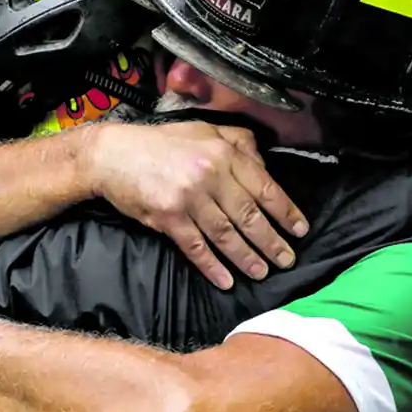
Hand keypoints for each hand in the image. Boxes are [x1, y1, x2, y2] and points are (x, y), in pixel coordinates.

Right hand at [80, 121, 309, 289]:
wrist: (112, 155)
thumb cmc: (159, 144)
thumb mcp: (203, 130)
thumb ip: (237, 142)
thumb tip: (264, 164)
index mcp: (223, 154)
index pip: (265, 187)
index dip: (286, 212)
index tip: (300, 230)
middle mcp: (210, 176)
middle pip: (250, 216)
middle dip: (272, 242)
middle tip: (287, 260)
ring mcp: (189, 198)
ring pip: (227, 235)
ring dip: (246, 258)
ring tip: (262, 273)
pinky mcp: (168, 218)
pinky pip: (196, 248)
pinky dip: (212, 267)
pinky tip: (226, 280)